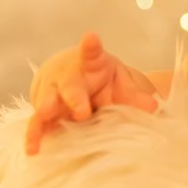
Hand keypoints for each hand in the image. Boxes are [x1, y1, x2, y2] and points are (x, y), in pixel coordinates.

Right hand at [25, 31, 157, 154]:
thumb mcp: (118, 82)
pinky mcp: (42, 113)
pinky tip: (33, 149)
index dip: (90, 46)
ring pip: (47, 102)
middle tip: (82, 111)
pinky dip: (35, 135)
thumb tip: (155, 107)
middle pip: (69, 85)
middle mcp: (67, 77)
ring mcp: (51, 94)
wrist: (70, 76)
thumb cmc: (97, 77)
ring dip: (47, 112)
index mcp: (88, 64)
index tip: (91, 38)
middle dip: (74, 98)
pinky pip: (37, 123)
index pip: (90, 53)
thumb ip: (134, 95)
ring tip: (45, 118)